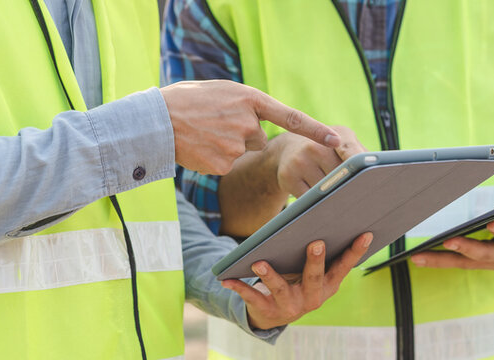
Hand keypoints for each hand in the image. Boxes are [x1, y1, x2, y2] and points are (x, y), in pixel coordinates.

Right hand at [160, 80, 340, 174]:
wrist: (158, 119)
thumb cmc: (188, 100)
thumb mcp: (222, 92)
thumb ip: (245, 105)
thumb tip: (259, 121)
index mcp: (250, 99)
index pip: (290, 117)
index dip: (314, 129)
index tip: (334, 139)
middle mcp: (248, 123)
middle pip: (258, 138)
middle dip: (242, 134)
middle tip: (216, 124)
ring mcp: (237, 146)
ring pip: (242, 152)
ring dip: (227, 146)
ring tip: (204, 133)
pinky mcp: (224, 164)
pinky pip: (227, 164)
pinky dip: (215, 158)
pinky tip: (200, 147)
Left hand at [221, 232, 373, 329]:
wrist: (274, 314)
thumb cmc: (297, 281)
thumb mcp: (312, 271)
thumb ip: (320, 252)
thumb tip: (328, 216)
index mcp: (328, 285)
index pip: (344, 266)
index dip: (355, 251)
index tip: (366, 233)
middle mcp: (313, 297)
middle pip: (313, 277)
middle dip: (314, 261)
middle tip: (315, 243)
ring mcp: (290, 306)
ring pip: (280, 288)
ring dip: (269, 275)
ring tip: (259, 263)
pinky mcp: (267, 310)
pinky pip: (252, 297)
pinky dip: (239, 288)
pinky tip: (228, 279)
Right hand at [271, 126, 365, 196]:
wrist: (289, 149)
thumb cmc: (327, 150)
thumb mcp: (344, 144)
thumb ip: (362, 156)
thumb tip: (382, 174)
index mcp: (337, 135)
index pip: (351, 151)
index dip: (360, 164)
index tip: (368, 177)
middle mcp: (315, 145)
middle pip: (340, 177)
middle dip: (349, 188)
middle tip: (360, 201)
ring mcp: (300, 161)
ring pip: (324, 191)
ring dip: (333, 198)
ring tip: (340, 201)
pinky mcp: (288, 177)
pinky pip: (308, 199)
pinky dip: (317, 204)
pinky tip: (322, 204)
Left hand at [410, 187, 493, 269]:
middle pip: (484, 254)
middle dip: (466, 249)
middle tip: (448, 242)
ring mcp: (490, 260)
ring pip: (464, 262)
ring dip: (441, 261)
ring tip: (418, 257)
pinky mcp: (478, 261)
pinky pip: (456, 262)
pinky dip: (438, 261)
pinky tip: (418, 257)